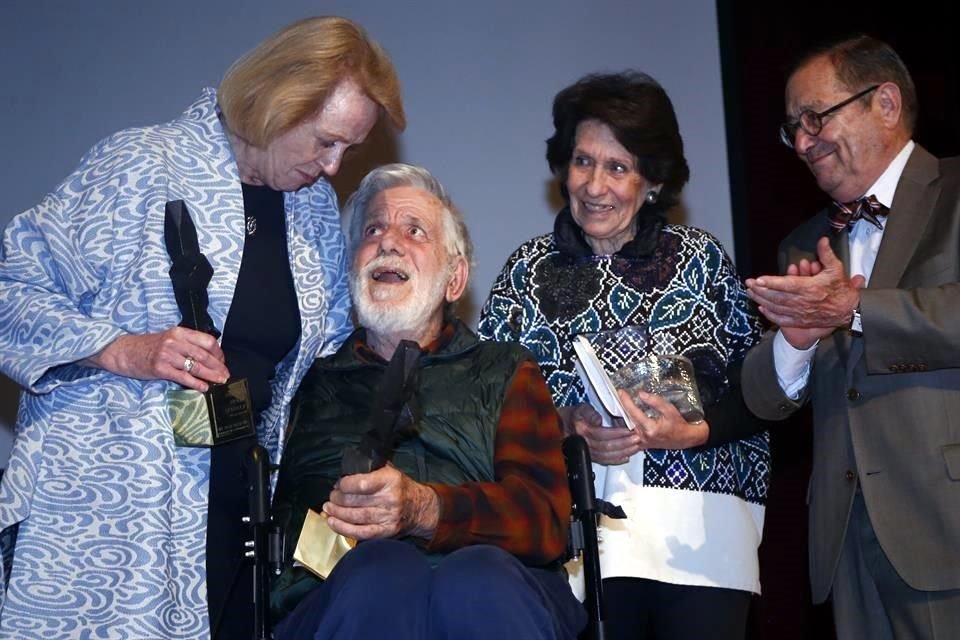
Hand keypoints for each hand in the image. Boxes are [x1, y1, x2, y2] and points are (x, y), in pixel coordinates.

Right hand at [84, 327, 228, 390]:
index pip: (207, 341)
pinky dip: (196, 383)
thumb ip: (187, 344)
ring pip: (195, 366)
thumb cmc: (149, 347)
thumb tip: (210, 357)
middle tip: (226, 375)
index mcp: (180, 332)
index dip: (218, 353)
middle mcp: (174, 341)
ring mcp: (167, 355)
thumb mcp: (170, 339)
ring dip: (211, 375)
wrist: (124, 352)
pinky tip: (203, 387)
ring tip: (220, 381)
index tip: (222, 362)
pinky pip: (183, 376)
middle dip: (218, 366)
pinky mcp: (160, 368)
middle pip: (204, 355)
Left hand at [323, 465, 438, 541]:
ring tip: (328, 509)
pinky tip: (333, 522)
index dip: (344, 485)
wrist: (419, 508)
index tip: (338, 485)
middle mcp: (390, 499)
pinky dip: (343, 528)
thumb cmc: (400, 487)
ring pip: (355, 517)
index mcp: (390, 480)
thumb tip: (345, 472)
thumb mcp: (390, 471)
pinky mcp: (385, 532)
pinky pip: (360, 532)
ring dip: (337, 514)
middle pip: (355, 501)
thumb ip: (370, 470)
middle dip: (338, 500)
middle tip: (331, 497)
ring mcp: (388, 517)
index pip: (361, 484)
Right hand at [560, 402, 640, 465]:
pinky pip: (605, 461)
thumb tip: (598, 419)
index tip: (628, 430)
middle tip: (636, 438)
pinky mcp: (591, 457)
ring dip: (623, 452)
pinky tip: (626, 457)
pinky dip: (616, 460)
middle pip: (606, 447)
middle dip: (624, 443)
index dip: (616, 433)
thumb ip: (590, 412)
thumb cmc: (574, 417)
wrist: (564, 427)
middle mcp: (585, 443)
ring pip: (607, 456)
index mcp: (582, 430)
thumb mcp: (581, 408)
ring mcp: (588, 452)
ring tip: (635, 447)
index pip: (602, 434)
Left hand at [617, 390, 708, 449]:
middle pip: (627, 419)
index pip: (633, 412)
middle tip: (618, 396)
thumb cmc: (679, 425)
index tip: (621, 392)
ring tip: (618, 405)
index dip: (626, 401)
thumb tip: (641, 394)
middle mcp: (643, 436)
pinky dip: (624, 429)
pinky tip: (621, 421)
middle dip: (621, 407)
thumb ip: (655, 401)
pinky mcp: (642, 445)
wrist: (685, 439)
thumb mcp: (670, 410)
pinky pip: (629, 437)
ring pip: (626, 428)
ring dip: (621, 417)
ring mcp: (642, 442)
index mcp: (650, 428)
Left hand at [746, 237, 865, 346]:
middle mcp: (802, 302)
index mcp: (810, 288)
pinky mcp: (800, 321)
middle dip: (760, 290)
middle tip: (748, 284)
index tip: (759, 279)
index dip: (771, 282)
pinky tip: (762, 308)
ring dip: (761, 300)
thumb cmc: (841, 290)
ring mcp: (800, 313)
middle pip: (777, 296)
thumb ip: (826, 254)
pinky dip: (770, 315)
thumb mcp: (836, 269)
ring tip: (750, 292)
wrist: (849, 311)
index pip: (786, 284)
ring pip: (776, 307)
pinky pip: (782, 319)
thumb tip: (822, 240)